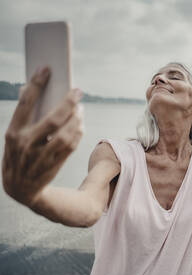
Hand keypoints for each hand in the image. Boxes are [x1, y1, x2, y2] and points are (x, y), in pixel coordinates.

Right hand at [2, 66, 83, 206]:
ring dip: (76, 119)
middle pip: (52, 119)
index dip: (36, 84)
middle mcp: (25, 143)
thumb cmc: (19, 155)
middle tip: (77, 91)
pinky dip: (78, 133)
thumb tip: (30, 89)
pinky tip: (80, 125)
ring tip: (80, 110)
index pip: (25, 103)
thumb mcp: (14, 137)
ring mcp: (39, 156)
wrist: (19, 189)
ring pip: (64, 134)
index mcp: (12, 132)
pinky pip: (70, 146)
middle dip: (68, 103)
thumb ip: (24, 117)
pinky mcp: (52, 165)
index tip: (47, 68)